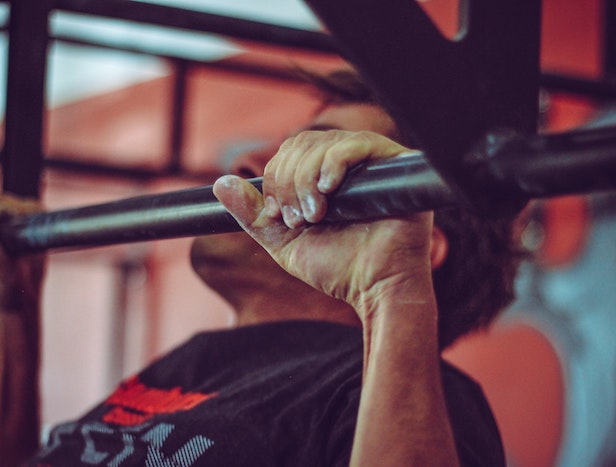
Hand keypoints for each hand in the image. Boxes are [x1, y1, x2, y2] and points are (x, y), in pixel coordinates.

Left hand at [213, 130, 433, 315]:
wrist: (376, 288)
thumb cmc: (337, 267)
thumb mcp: (284, 241)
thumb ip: (254, 215)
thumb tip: (221, 184)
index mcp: (323, 179)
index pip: (289, 153)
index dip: (275, 177)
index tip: (278, 214)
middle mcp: (348, 166)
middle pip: (303, 144)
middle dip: (288, 180)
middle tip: (297, 218)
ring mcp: (371, 163)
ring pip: (324, 142)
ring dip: (306, 178)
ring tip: (315, 214)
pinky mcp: (395, 165)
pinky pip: (358, 144)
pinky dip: (334, 162)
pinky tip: (328, 188)